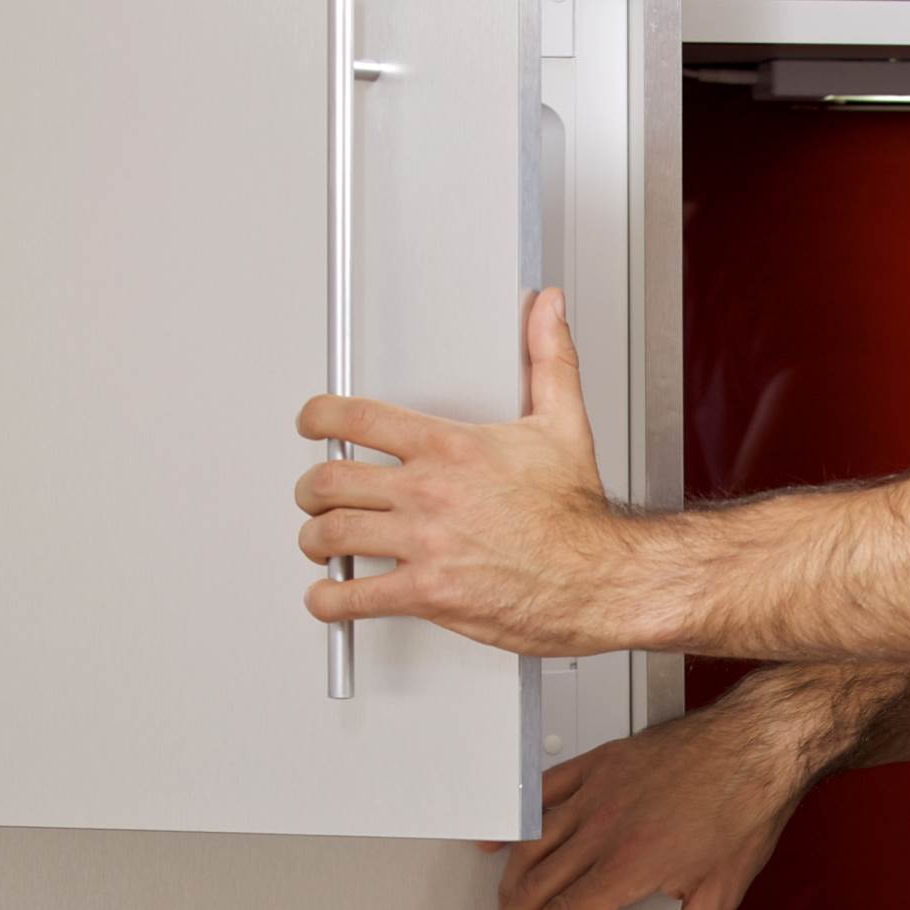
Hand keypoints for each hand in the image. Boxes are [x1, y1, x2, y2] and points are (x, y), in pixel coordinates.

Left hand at [297, 289, 642, 654]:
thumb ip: (549, 360)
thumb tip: (548, 310)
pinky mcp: (428, 593)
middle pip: (330, 480)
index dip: (318, 417)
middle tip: (313, 494)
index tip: (311, 422)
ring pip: (332, 534)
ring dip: (314, 539)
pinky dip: (330, 599)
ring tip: (318, 542)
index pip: (357, 418)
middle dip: (311, 488)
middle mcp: (429, 492)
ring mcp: (424, 543)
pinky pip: (356, 596)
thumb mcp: (563, 423)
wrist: (598, 578)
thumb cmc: (578, 516)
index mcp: (449, 448)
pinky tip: (328, 596)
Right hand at [481, 690, 812, 909]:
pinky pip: (542, 790)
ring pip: (531, 842)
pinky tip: (498, 837)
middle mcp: (604, 829)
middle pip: (536, 886)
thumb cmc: (745, 808)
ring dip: (510, 880)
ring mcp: (597, 792)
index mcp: (630, 866)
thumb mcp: (721, 894)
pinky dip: (514, 818)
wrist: (757, 744)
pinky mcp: (599, 763)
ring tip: (504, 906)